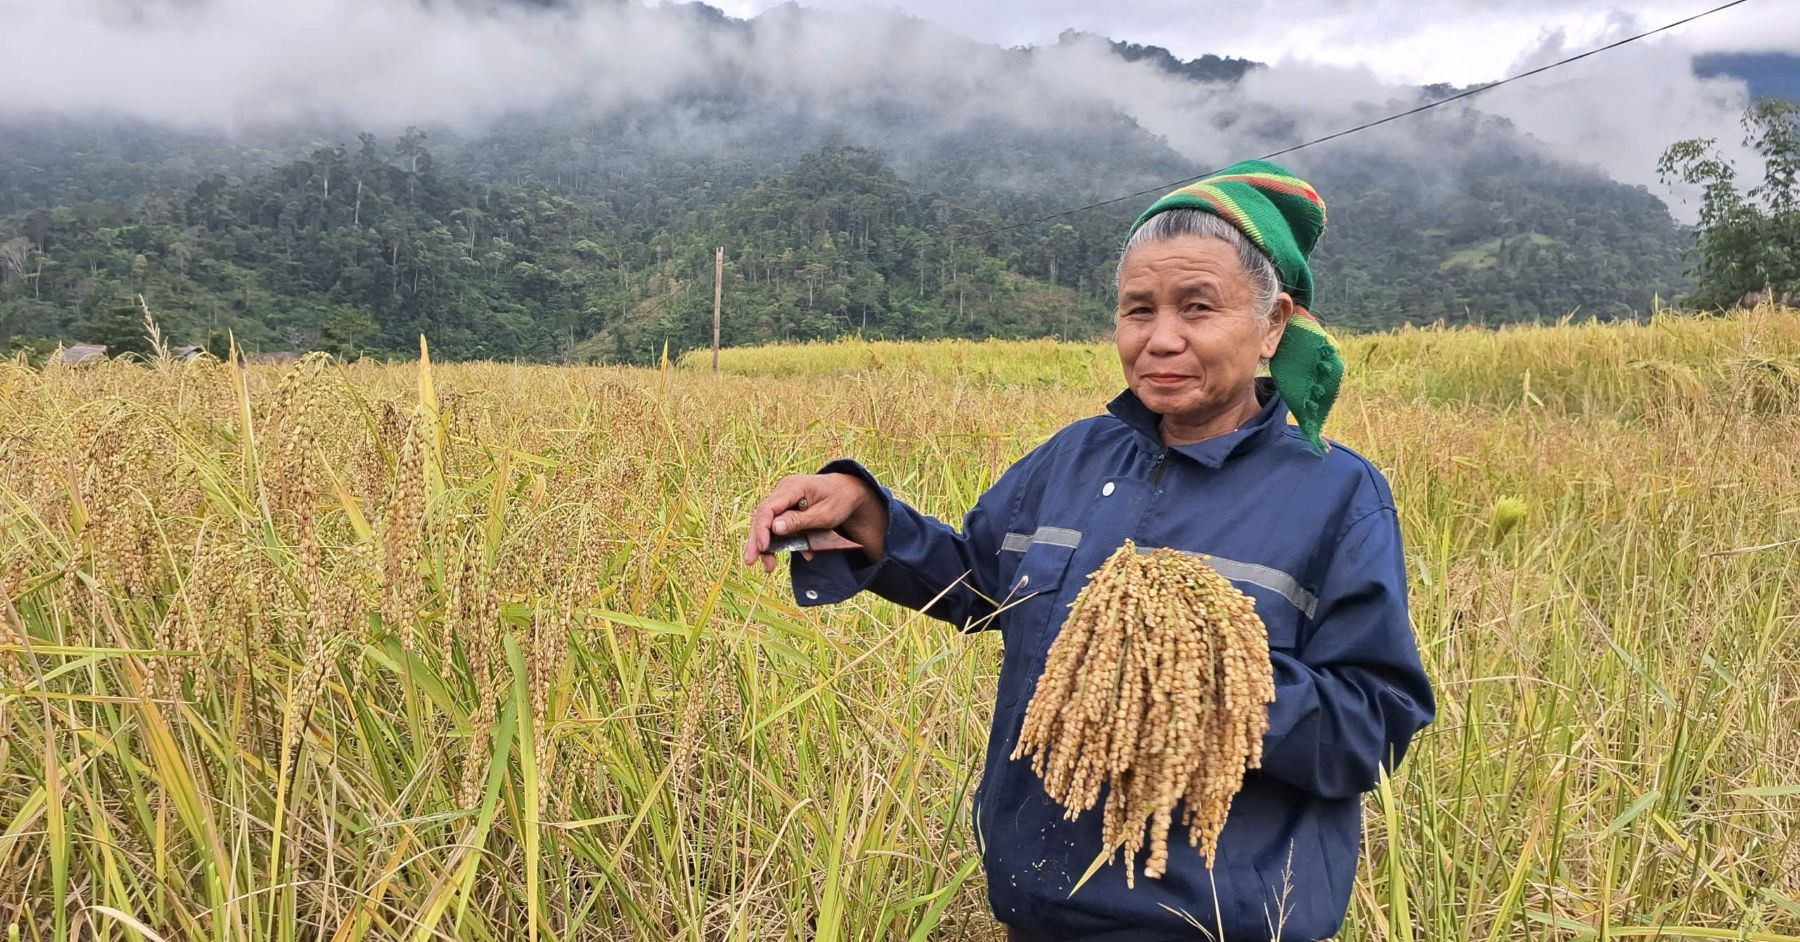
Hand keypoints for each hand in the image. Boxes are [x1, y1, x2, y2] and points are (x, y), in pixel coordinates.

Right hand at [743, 473, 887, 573]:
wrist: (847, 492)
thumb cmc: (839, 501)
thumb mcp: (824, 514)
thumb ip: (799, 521)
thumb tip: (774, 528)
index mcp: (793, 487)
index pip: (768, 508)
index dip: (762, 529)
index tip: (763, 547)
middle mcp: (783, 491)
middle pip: (762, 516)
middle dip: (757, 540)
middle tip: (750, 561)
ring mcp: (783, 499)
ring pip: (767, 523)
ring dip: (766, 545)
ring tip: (768, 566)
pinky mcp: (785, 509)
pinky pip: (778, 526)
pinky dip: (779, 542)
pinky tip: (780, 556)